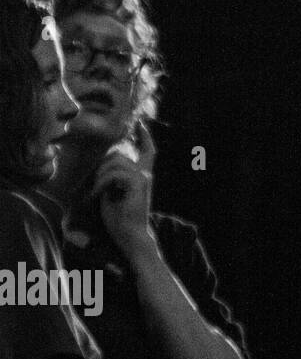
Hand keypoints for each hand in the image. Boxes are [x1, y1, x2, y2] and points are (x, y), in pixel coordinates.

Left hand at [90, 121, 157, 261]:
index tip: (140, 123)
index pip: (148, 151)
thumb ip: (113, 177)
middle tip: (96, 185)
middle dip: (102, 165)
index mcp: (143, 176)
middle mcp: (146, 174)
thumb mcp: (114, 193)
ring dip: (100, 176)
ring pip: (114, 163)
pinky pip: (114, 174)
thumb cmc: (120, 217)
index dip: (145, 136)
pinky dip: (101, 183)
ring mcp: (143, 178)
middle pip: (119, 155)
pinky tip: (98, 194)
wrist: (131, 235)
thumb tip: (104, 164)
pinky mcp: (138, 185)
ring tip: (96, 192)